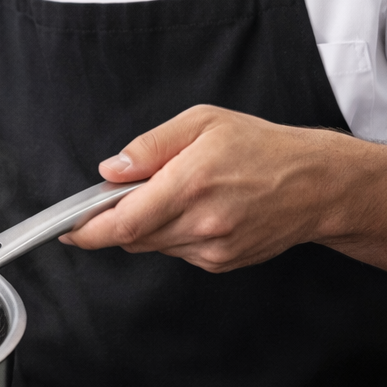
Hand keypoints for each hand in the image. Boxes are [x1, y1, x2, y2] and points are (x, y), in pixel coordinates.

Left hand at [60, 105, 386, 299]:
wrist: (318, 186)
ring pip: (154, 245)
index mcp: (192, 184)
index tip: (68, 230)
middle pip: (133, 238)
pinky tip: (198, 209)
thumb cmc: (264, 148)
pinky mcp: (221, 263)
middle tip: (125, 194)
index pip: (124, 223)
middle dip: (117, 220)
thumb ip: (150, 146)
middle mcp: (201, 223)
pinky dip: (173, 233)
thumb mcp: (203, 123)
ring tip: (178, 192)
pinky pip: (178, 250)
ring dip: (148, 224)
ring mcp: (212, 249)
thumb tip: (111, 170)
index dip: (89, 231)